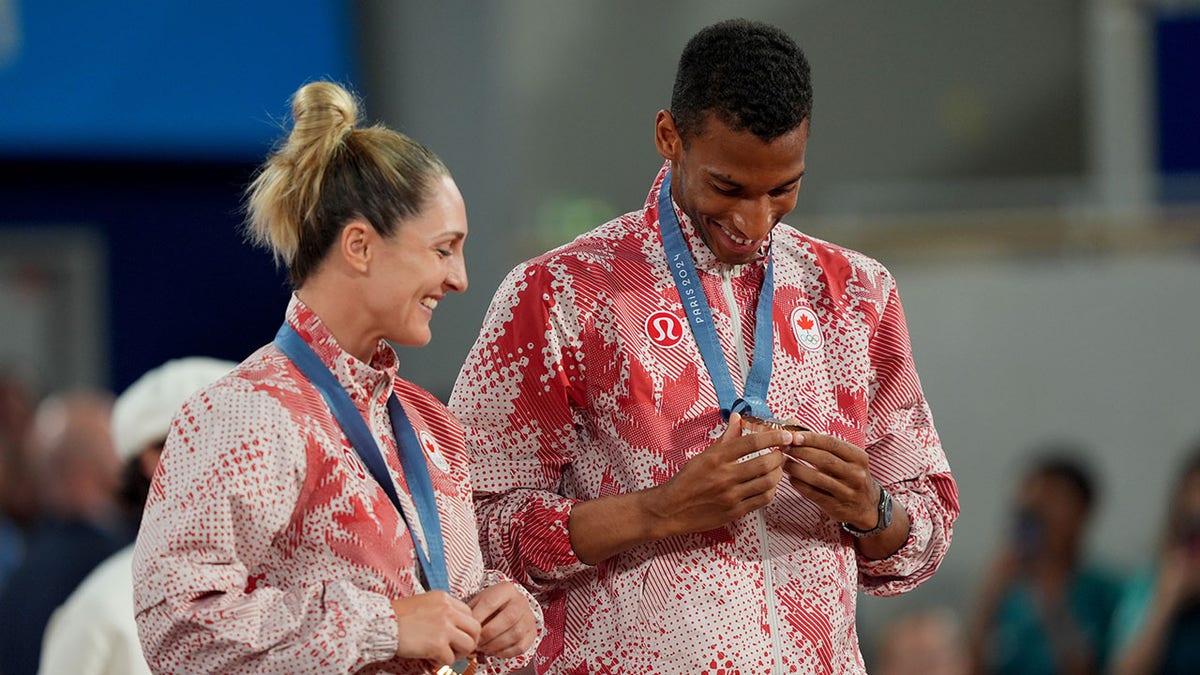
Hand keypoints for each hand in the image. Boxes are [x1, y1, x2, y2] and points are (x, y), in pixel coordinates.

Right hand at [390, 591, 480, 666]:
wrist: (382, 624)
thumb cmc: (398, 616)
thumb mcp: (424, 604)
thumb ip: (442, 612)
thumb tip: (455, 630)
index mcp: (445, 599)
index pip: (469, 613)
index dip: (466, 628)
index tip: (458, 637)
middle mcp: (448, 610)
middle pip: (475, 628)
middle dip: (470, 642)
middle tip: (458, 649)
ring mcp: (444, 627)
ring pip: (469, 644)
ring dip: (459, 654)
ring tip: (445, 655)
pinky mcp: (438, 644)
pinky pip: (450, 659)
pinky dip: (441, 663)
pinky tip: (430, 660)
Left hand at [468, 582, 537, 658]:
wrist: (509, 607)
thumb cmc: (490, 606)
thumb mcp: (479, 601)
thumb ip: (471, 612)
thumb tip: (464, 628)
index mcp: (506, 589)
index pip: (490, 602)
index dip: (477, 618)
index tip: (468, 629)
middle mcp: (521, 601)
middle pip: (508, 619)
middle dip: (488, 634)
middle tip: (476, 642)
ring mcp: (529, 618)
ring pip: (515, 634)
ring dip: (495, 645)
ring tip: (483, 647)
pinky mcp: (532, 633)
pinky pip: (520, 647)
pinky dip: (505, 652)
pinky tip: (494, 651)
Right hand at [645, 413, 790, 536]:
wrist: (671, 509)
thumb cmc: (686, 481)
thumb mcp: (703, 456)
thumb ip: (725, 438)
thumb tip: (738, 418)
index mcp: (716, 458)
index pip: (751, 442)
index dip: (773, 437)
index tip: (785, 435)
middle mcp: (725, 476)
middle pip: (765, 463)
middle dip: (780, 456)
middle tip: (782, 452)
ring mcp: (731, 496)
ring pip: (768, 482)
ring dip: (778, 473)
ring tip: (777, 468)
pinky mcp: (735, 512)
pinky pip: (762, 500)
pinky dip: (771, 490)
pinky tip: (769, 485)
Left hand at [781, 432, 877, 528]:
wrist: (866, 505)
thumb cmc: (849, 475)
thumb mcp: (845, 458)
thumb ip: (822, 443)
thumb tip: (794, 425)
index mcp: (859, 457)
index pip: (832, 443)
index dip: (811, 439)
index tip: (794, 436)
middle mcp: (856, 474)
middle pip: (824, 460)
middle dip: (801, 452)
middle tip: (785, 448)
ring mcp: (847, 492)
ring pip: (817, 478)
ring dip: (797, 469)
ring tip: (784, 463)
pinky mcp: (837, 507)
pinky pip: (814, 494)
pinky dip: (800, 484)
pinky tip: (791, 478)